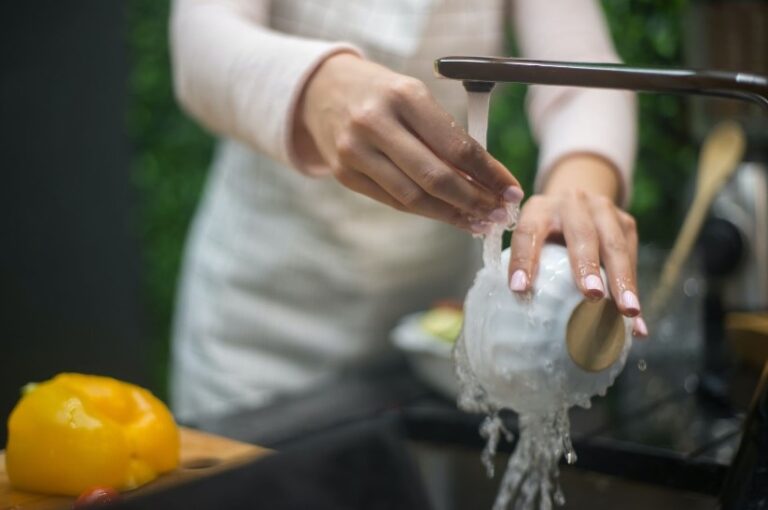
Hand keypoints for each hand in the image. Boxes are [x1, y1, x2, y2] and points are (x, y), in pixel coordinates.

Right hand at [299, 54, 523, 231]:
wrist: (321, 90)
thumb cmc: (381, 93)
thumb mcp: (414, 96)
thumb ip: (445, 134)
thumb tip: (487, 180)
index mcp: (403, 96)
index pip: (456, 146)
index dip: (489, 174)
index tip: (512, 191)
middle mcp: (376, 123)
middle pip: (435, 177)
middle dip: (474, 201)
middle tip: (498, 215)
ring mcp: (355, 151)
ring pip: (413, 197)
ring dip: (452, 215)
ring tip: (479, 222)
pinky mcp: (344, 173)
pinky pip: (393, 201)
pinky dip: (426, 211)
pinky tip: (448, 216)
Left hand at [506, 155, 647, 336]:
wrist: (575, 201)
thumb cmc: (545, 233)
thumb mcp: (531, 237)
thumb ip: (526, 262)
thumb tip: (519, 307)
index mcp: (539, 208)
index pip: (528, 232)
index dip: (523, 260)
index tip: (519, 290)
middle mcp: (572, 203)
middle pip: (581, 234)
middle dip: (587, 265)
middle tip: (591, 295)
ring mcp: (603, 210)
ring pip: (615, 246)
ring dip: (622, 280)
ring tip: (628, 310)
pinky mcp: (626, 223)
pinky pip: (632, 259)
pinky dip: (634, 291)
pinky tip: (638, 323)